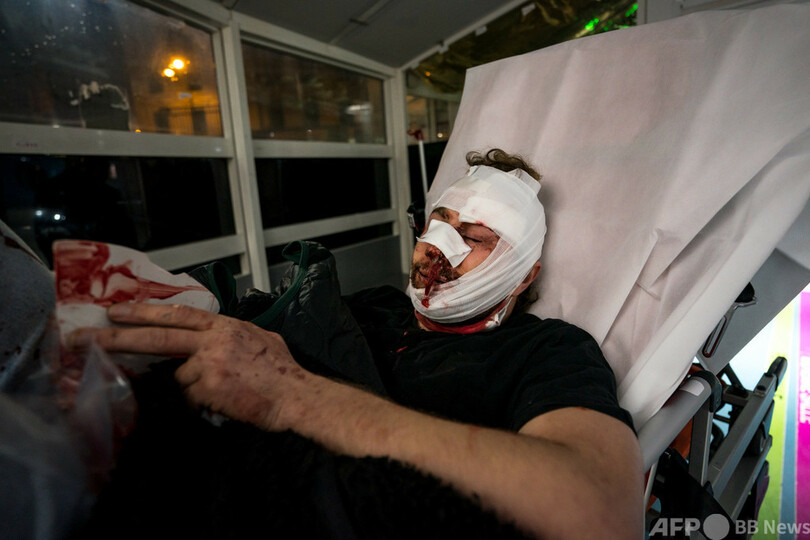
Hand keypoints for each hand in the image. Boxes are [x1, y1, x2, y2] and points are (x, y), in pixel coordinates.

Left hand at [67, 303, 311, 430]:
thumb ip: (231, 335)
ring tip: (226, 390)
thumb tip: (213, 339)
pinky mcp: (208, 389)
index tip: (116, 312)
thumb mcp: (260, 338)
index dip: (144, 311)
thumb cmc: (282, 370)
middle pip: (157, 337)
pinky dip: (204, 402)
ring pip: (180, 378)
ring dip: (195, 387)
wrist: (297, 395)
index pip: (177, 314)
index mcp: (225, 326)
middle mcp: (213, 341)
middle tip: (83, 339)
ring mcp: (209, 365)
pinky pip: (192, 398)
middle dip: (117, 338)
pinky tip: (226, 401)